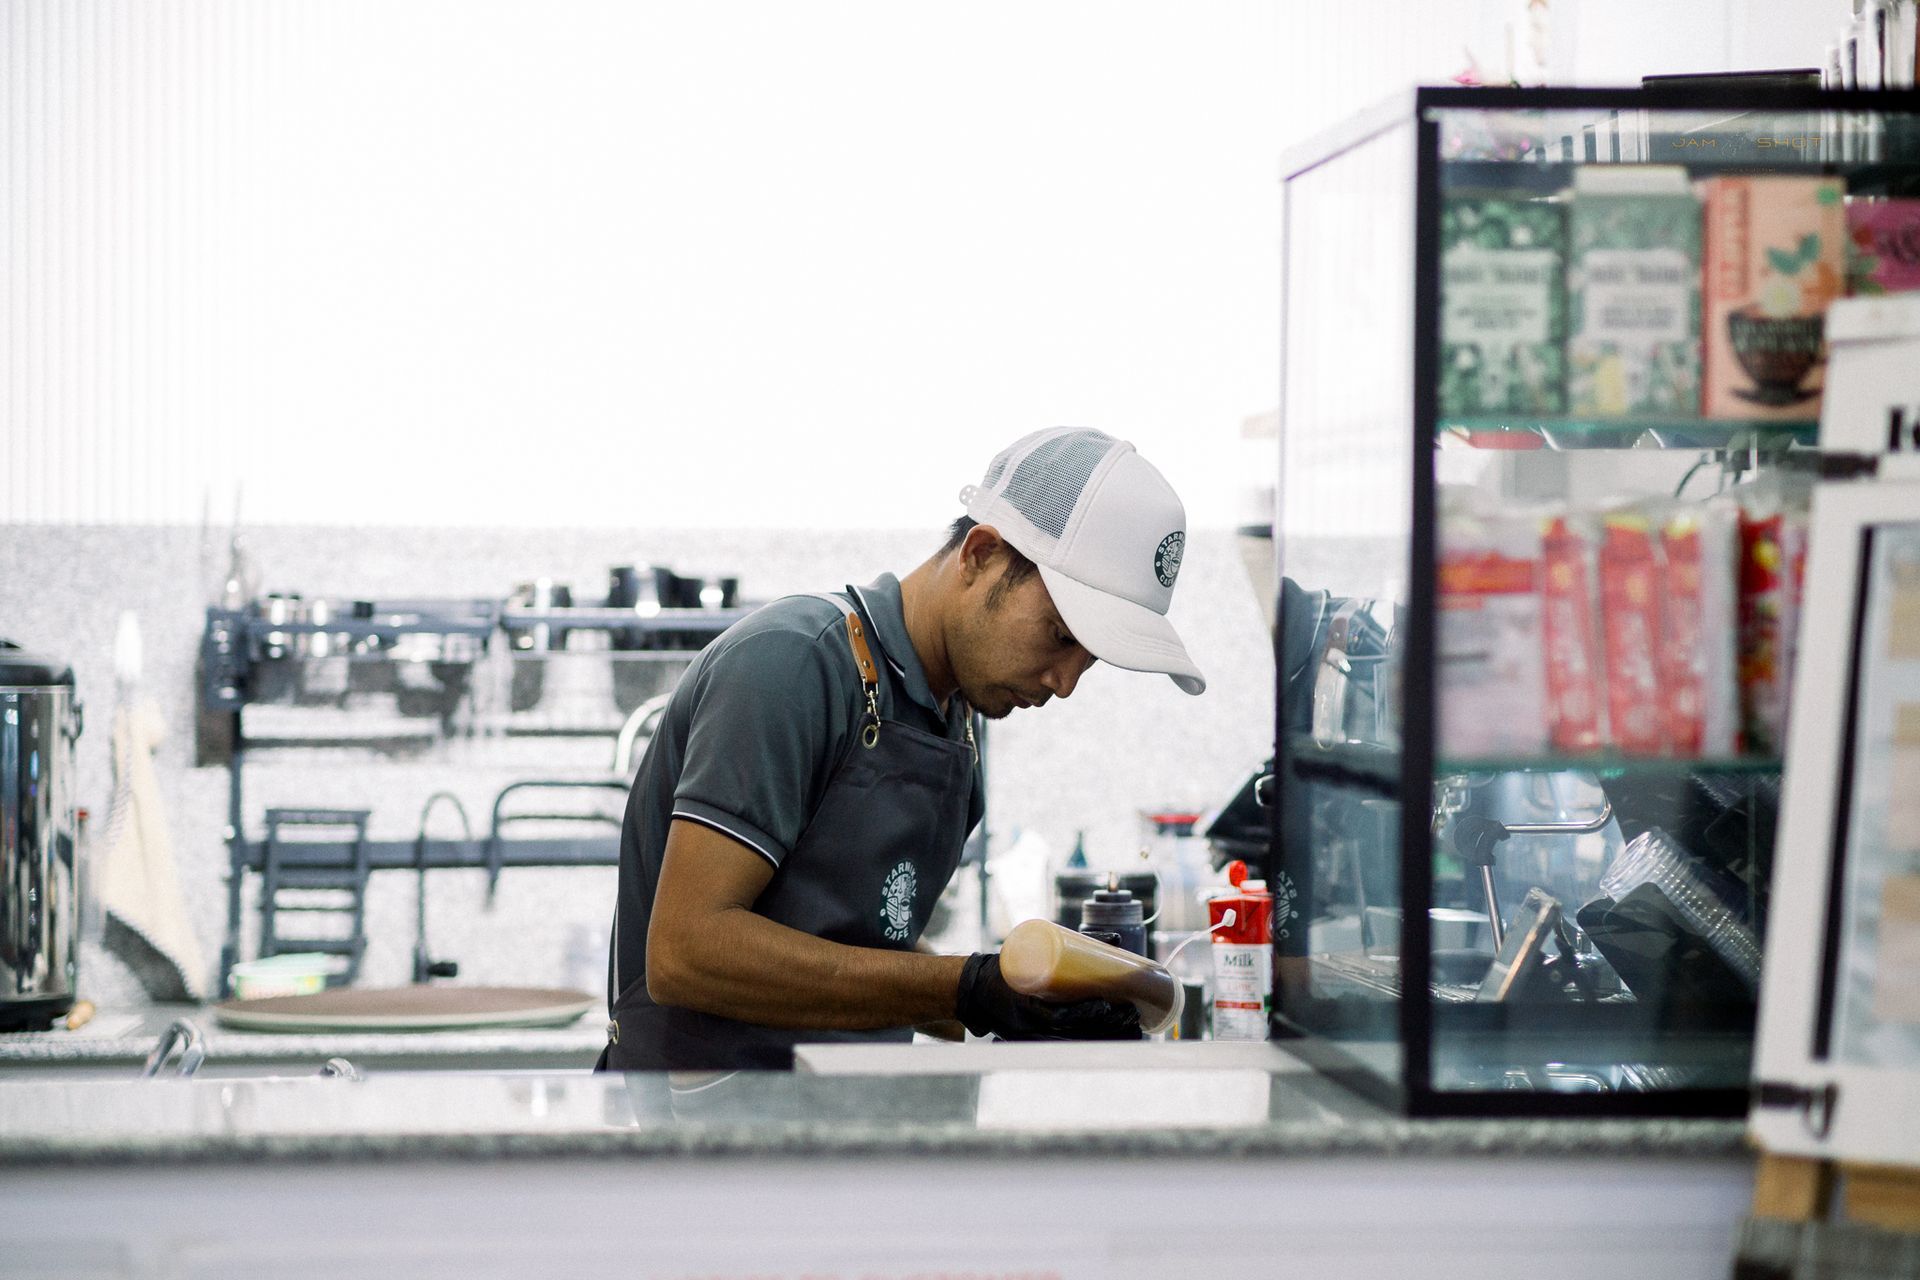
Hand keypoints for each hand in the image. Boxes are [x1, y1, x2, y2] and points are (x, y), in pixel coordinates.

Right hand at [953, 953, 1142, 1041]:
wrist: (977, 992)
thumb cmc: (1008, 968)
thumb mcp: (1032, 953)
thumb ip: (1075, 944)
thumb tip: (1117, 939)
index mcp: (1023, 1005)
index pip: (1057, 1016)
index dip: (1084, 1013)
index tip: (1106, 1004)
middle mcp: (1030, 1027)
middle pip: (1074, 1033)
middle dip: (1107, 1026)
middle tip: (1131, 1012)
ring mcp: (1035, 1038)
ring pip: (1077, 1043)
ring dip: (1108, 1037)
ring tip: (1133, 1026)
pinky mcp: (1039, 1043)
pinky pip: (1071, 1048)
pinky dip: (1096, 1044)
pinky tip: (1117, 1038)